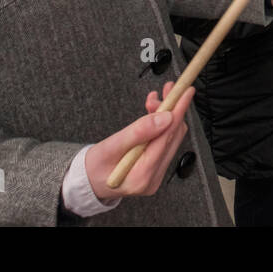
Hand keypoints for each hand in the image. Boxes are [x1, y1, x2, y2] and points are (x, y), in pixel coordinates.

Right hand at [84, 81, 195, 199]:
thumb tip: (165, 118)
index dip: (177, 111)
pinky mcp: (156, 169)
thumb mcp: (109, 146)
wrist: (86, 182)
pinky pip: (165, 142)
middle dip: (172, 109)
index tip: (185, 92)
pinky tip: (153, 113)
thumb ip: (137, 132)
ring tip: (153, 101)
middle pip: (173, 136)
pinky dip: (161, 125)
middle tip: (168, 90)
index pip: (167, 137)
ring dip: (167, 115)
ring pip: (171, 137)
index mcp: (141, 176)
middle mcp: (153, 178)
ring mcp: (156, 175)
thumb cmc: (93, 167)